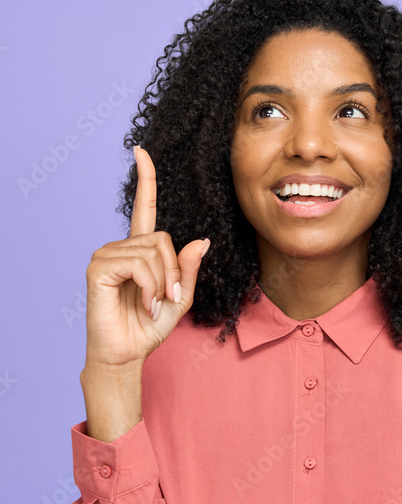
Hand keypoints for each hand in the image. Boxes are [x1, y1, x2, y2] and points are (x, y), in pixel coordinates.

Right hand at [83, 145, 210, 368]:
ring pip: (153, 252)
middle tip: (166, 297)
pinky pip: (138, 265)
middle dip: (174, 271)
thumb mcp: (181, 297)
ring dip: (162, 283)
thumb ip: (189, 269)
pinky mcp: (98, 268)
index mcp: (140, 250)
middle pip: (162, 238)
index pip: (144, 207)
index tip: (141, 151)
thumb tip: (202, 240)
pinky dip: (148, 287)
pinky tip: (142, 304)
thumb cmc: (149, 327)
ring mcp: (107, 255)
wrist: (128, 352)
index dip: (146, 179)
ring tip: (152, 303)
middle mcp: (121, 246)